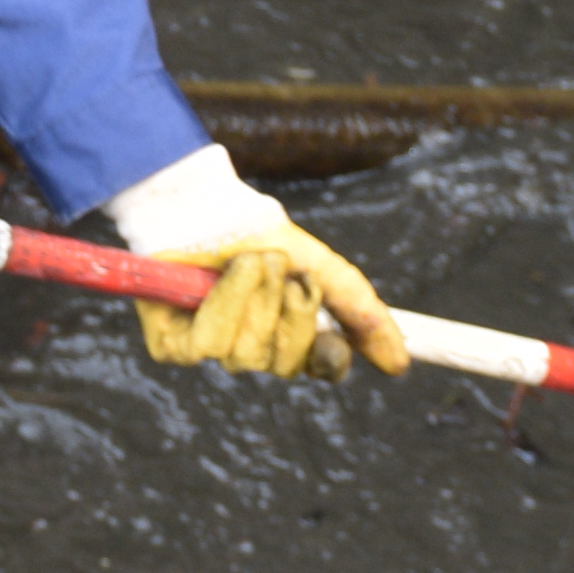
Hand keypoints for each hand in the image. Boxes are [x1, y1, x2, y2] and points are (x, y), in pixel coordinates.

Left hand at [136, 210, 407, 376]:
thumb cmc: (255, 234)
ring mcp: (211, 351)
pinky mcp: (172, 348)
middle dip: (289, 312)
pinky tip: (215, 276)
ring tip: (246, 261)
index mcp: (288, 335)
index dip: (327, 356)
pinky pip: (210, 344)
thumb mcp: (316, 266)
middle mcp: (250, 349)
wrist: (199, 204)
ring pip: (247, 354)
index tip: (335, 338)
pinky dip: (223, 302)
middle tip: (282, 270)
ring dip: (254, 297)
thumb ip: (359, 308)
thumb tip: (401, 362)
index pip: (320, 368)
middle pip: (285, 364)